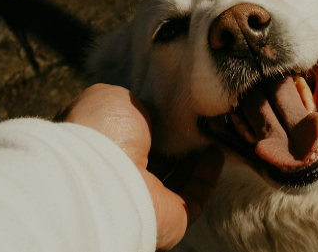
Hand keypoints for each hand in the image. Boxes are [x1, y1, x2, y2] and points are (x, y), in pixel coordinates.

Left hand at [56, 84, 223, 250]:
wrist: (104, 177)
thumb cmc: (102, 132)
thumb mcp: (115, 99)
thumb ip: (137, 105)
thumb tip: (156, 115)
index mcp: (101, 149)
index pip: (131, 135)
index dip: (153, 122)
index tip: (174, 109)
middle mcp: (120, 176)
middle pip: (155, 157)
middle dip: (177, 141)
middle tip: (199, 122)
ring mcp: (145, 199)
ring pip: (176, 179)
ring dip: (195, 158)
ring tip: (214, 134)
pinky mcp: (170, 217)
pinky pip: (194, 196)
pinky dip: (207, 176)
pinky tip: (216, 153)